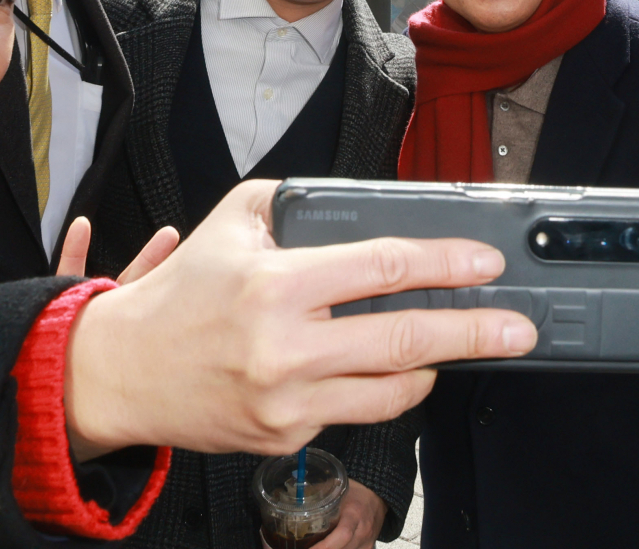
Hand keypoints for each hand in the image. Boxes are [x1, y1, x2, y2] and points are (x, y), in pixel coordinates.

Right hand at [63, 180, 537, 460]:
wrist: (123, 372)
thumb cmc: (177, 297)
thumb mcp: (227, 224)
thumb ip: (287, 201)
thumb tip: (349, 203)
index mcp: (275, 284)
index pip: (381, 266)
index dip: (443, 262)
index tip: (482, 262)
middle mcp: (286, 346)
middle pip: (406, 339)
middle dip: (475, 332)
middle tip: (515, 328)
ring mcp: (288, 399)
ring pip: (393, 390)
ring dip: (435, 367)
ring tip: (456, 348)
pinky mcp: (286, 436)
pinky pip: (355, 413)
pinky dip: (380, 390)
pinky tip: (384, 371)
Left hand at [311, 480, 386, 548]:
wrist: (375, 496)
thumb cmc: (354, 491)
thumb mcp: (336, 490)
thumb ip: (318, 496)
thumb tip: (297, 499)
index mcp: (354, 513)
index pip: (342, 534)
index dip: (325, 546)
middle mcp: (363, 530)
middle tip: (305, 548)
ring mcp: (367, 541)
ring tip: (315, 546)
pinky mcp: (368, 547)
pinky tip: (329, 546)